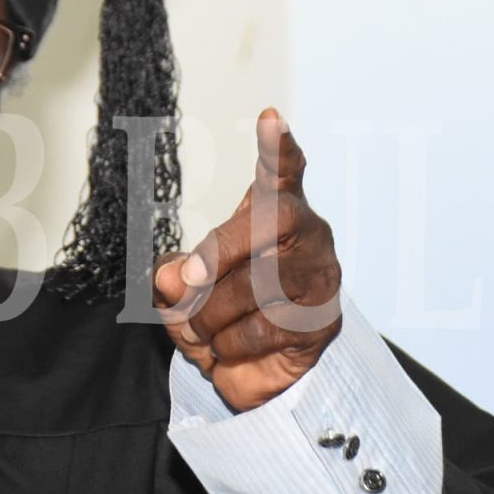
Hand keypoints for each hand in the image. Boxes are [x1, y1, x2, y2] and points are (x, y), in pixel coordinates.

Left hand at [154, 108, 342, 411]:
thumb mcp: (184, 289)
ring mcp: (321, 275)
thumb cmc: (220, 313)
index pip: (282, 171)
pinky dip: (229, 343)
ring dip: (211, 314)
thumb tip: (170, 276)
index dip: (278, 148)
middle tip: (184, 278)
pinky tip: (227, 346)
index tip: (271, 119)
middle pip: (272, 218)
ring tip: (200, 328)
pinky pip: (265, 327)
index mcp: (271, 211)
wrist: (250, 373)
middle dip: (220, 249)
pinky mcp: (324, 319)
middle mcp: (306, 233)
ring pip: (260, 282)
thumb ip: (174, 275)